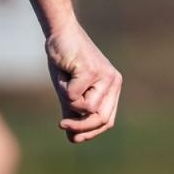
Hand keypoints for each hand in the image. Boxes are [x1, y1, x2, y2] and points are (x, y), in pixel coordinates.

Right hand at [44, 24, 121, 143]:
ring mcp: (104, 76)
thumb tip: (73, 139)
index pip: (107, 121)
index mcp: (112, 88)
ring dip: (68, 102)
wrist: (60, 34)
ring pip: (87, 109)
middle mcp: (113, 82)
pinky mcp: (92, 71)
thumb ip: (74, 114)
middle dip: (81, 127)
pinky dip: (63, 89)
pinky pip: (74, 96)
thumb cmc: (65, 63)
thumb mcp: (70, 93)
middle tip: (63, 125)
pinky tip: (63, 72)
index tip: (73, 137)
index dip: (90, 133)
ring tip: (63, 83)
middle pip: (101, 119)